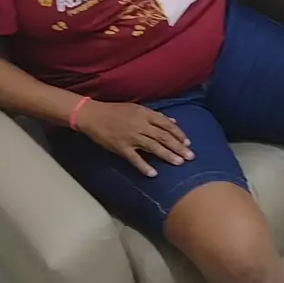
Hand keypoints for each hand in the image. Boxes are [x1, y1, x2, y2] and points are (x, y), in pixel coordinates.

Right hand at [77, 101, 194, 176]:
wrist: (93, 115)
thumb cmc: (115, 111)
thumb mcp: (137, 108)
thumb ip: (154, 115)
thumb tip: (172, 121)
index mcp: (145, 114)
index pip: (166, 124)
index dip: (179, 133)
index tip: (188, 142)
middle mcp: (140, 125)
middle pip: (163, 136)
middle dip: (178, 147)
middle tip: (190, 156)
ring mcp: (131, 137)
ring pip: (153, 146)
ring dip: (167, 155)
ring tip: (179, 163)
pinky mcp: (121, 147)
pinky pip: (135, 158)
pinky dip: (144, 166)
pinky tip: (153, 174)